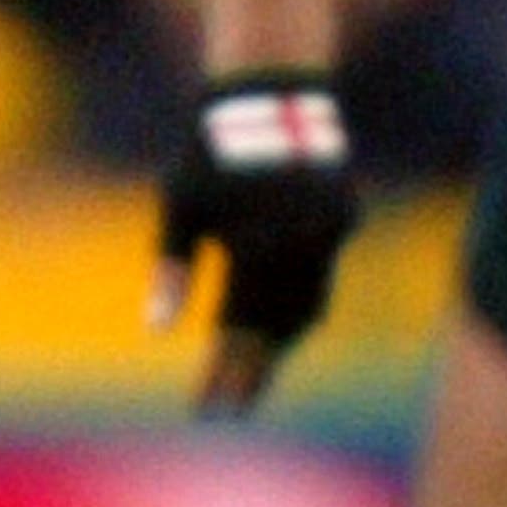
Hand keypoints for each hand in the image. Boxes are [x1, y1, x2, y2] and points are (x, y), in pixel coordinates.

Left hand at [158, 72, 361, 415]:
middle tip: (230, 409)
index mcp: (256, 246)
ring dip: (279, 342)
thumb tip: (160, 329)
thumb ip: (172, 270)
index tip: (209, 411)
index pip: (238, 330)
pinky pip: (322, 277)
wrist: (270, 96)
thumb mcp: (179, 207)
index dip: (223, 375)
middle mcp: (300, 246)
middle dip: (251, 372)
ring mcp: (330, 233)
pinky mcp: (346, 219)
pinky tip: (279, 325)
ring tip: (249, 376)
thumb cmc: (210, 153)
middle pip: (278, 331)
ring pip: (308, 308)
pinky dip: (300, 303)